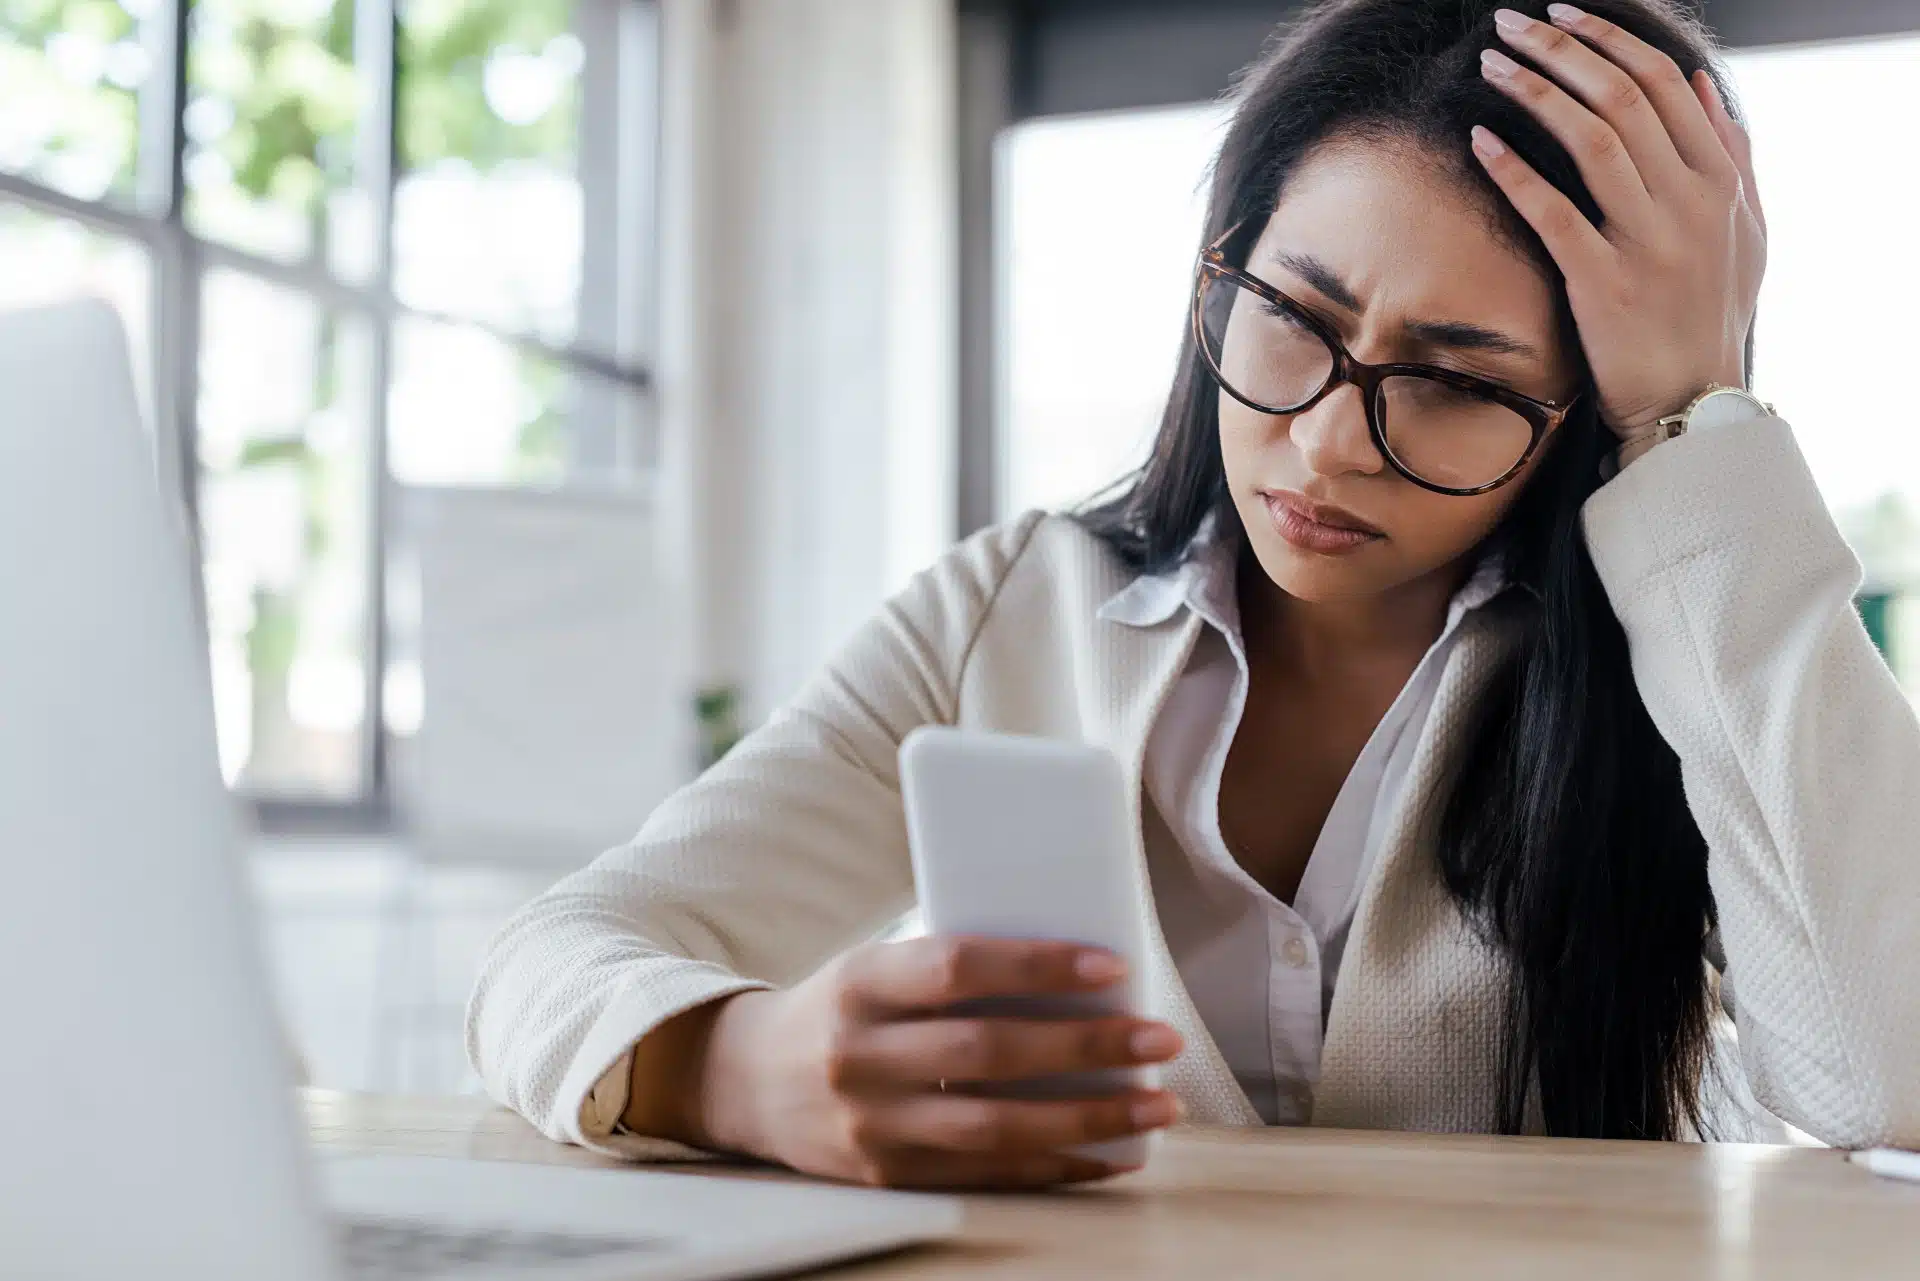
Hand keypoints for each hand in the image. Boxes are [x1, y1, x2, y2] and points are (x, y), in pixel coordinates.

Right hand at [669, 936, 1184, 1188]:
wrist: (746, 1082)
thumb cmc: (842, 1009)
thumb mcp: (876, 967)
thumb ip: (952, 969)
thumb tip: (1077, 971)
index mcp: (861, 982)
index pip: (956, 967)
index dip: (1036, 967)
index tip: (1112, 967)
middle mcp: (859, 1055)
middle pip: (988, 1052)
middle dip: (1086, 1048)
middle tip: (1159, 1039)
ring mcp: (870, 1125)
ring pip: (994, 1127)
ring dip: (1088, 1119)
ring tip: (1156, 1106)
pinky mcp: (886, 1176)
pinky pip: (985, 1176)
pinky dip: (1055, 1166)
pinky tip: (1111, 1154)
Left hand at [1471, 4, 1766, 438]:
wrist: (1692, 402)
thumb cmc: (1709, 317)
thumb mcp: (1744, 232)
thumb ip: (1730, 156)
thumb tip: (1699, 85)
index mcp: (1719, 182)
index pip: (1662, 83)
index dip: (1609, 39)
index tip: (1564, 14)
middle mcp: (1688, 203)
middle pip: (1622, 98)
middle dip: (1562, 50)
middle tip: (1509, 25)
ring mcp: (1647, 243)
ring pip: (1591, 140)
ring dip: (1536, 92)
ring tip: (1491, 64)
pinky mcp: (1603, 284)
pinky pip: (1554, 213)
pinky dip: (1516, 170)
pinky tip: (1481, 141)